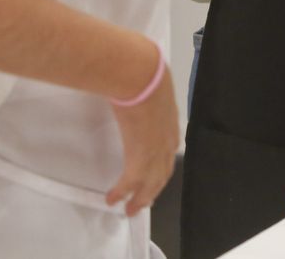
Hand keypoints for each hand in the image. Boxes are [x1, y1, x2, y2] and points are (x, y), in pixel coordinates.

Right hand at [106, 61, 179, 215]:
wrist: (140, 77)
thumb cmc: (144, 75)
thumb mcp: (151, 87)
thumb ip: (146, 94)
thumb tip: (133, 87)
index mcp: (171, 126)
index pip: (169, 154)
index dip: (162, 168)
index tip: (156, 177)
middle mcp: (166, 143)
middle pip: (161, 175)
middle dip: (152, 190)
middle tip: (143, 202)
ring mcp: (154, 153)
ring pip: (149, 184)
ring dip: (139, 198)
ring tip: (131, 208)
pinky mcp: (139, 159)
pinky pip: (129, 184)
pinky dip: (121, 193)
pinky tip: (113, 199)